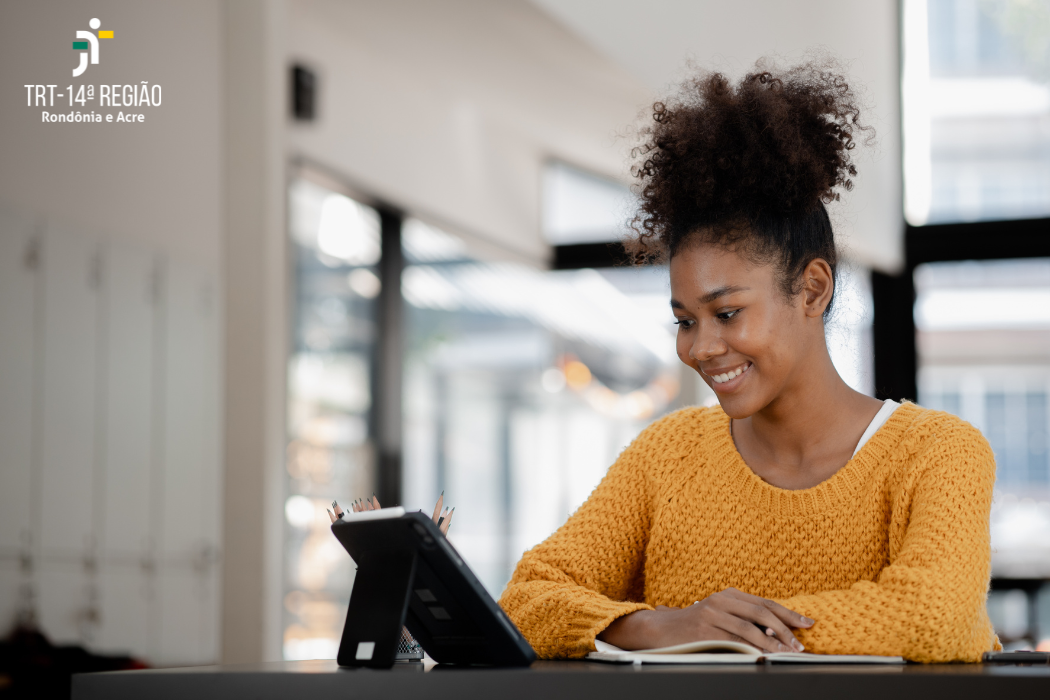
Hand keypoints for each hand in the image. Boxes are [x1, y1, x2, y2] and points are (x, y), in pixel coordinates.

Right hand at [598, 588, 813, 653]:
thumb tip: (777, 630)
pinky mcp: (705, 631)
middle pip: (761, 613)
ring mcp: (712, 615)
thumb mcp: (718, 614)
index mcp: (728, 595)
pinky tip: (765, 657)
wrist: (660, 630)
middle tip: (800, 644)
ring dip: (773, 643)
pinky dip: (753, 650)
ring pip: (751, 629)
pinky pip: (734, 642)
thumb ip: (742, 617)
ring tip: (788, 653)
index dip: (788, 613)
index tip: (808, 623)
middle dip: (785, 629)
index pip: (765, 603)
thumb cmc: (693, 625)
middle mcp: (721, 601)